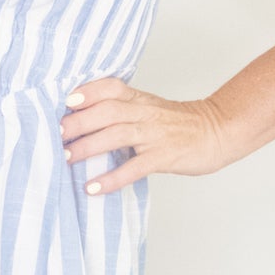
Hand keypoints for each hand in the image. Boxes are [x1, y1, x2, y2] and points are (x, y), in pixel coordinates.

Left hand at [59, 77, 231, 193]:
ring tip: (66, 159)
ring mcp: (155, 135)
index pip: (111, 87)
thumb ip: (120, 109)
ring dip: (88, 148)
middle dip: (78, 123)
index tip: (66, 100)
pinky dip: (111, 178)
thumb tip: (79, 119)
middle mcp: (145, 114)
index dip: (89, 91)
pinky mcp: (164, 157)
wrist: (218, 131)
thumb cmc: (178, 123)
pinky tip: (93, 187)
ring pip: (117, 136)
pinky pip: (134, 168)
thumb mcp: (149, 107)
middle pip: (107, 112)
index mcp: (139, 100)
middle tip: (56, 135)